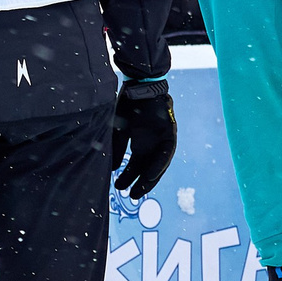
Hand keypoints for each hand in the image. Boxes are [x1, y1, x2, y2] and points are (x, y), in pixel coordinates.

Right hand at [111, 80, 176, 197]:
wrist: (139, 84)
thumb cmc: (127, 104)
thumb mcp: (117, 128)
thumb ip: (116, 148)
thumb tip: (111, 168)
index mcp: (140, 142)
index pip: (136, 164)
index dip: (129, 176)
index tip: (121, 188)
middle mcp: (152, 143)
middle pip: (148, 167)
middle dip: (140, 182)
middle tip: (131, 196)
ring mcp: (162, 138)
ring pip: (159, 163)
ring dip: (151, 177)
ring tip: (141, 189)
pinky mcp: (170, 133)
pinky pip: (167, 152)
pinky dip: (159, 164)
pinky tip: (151, 174)